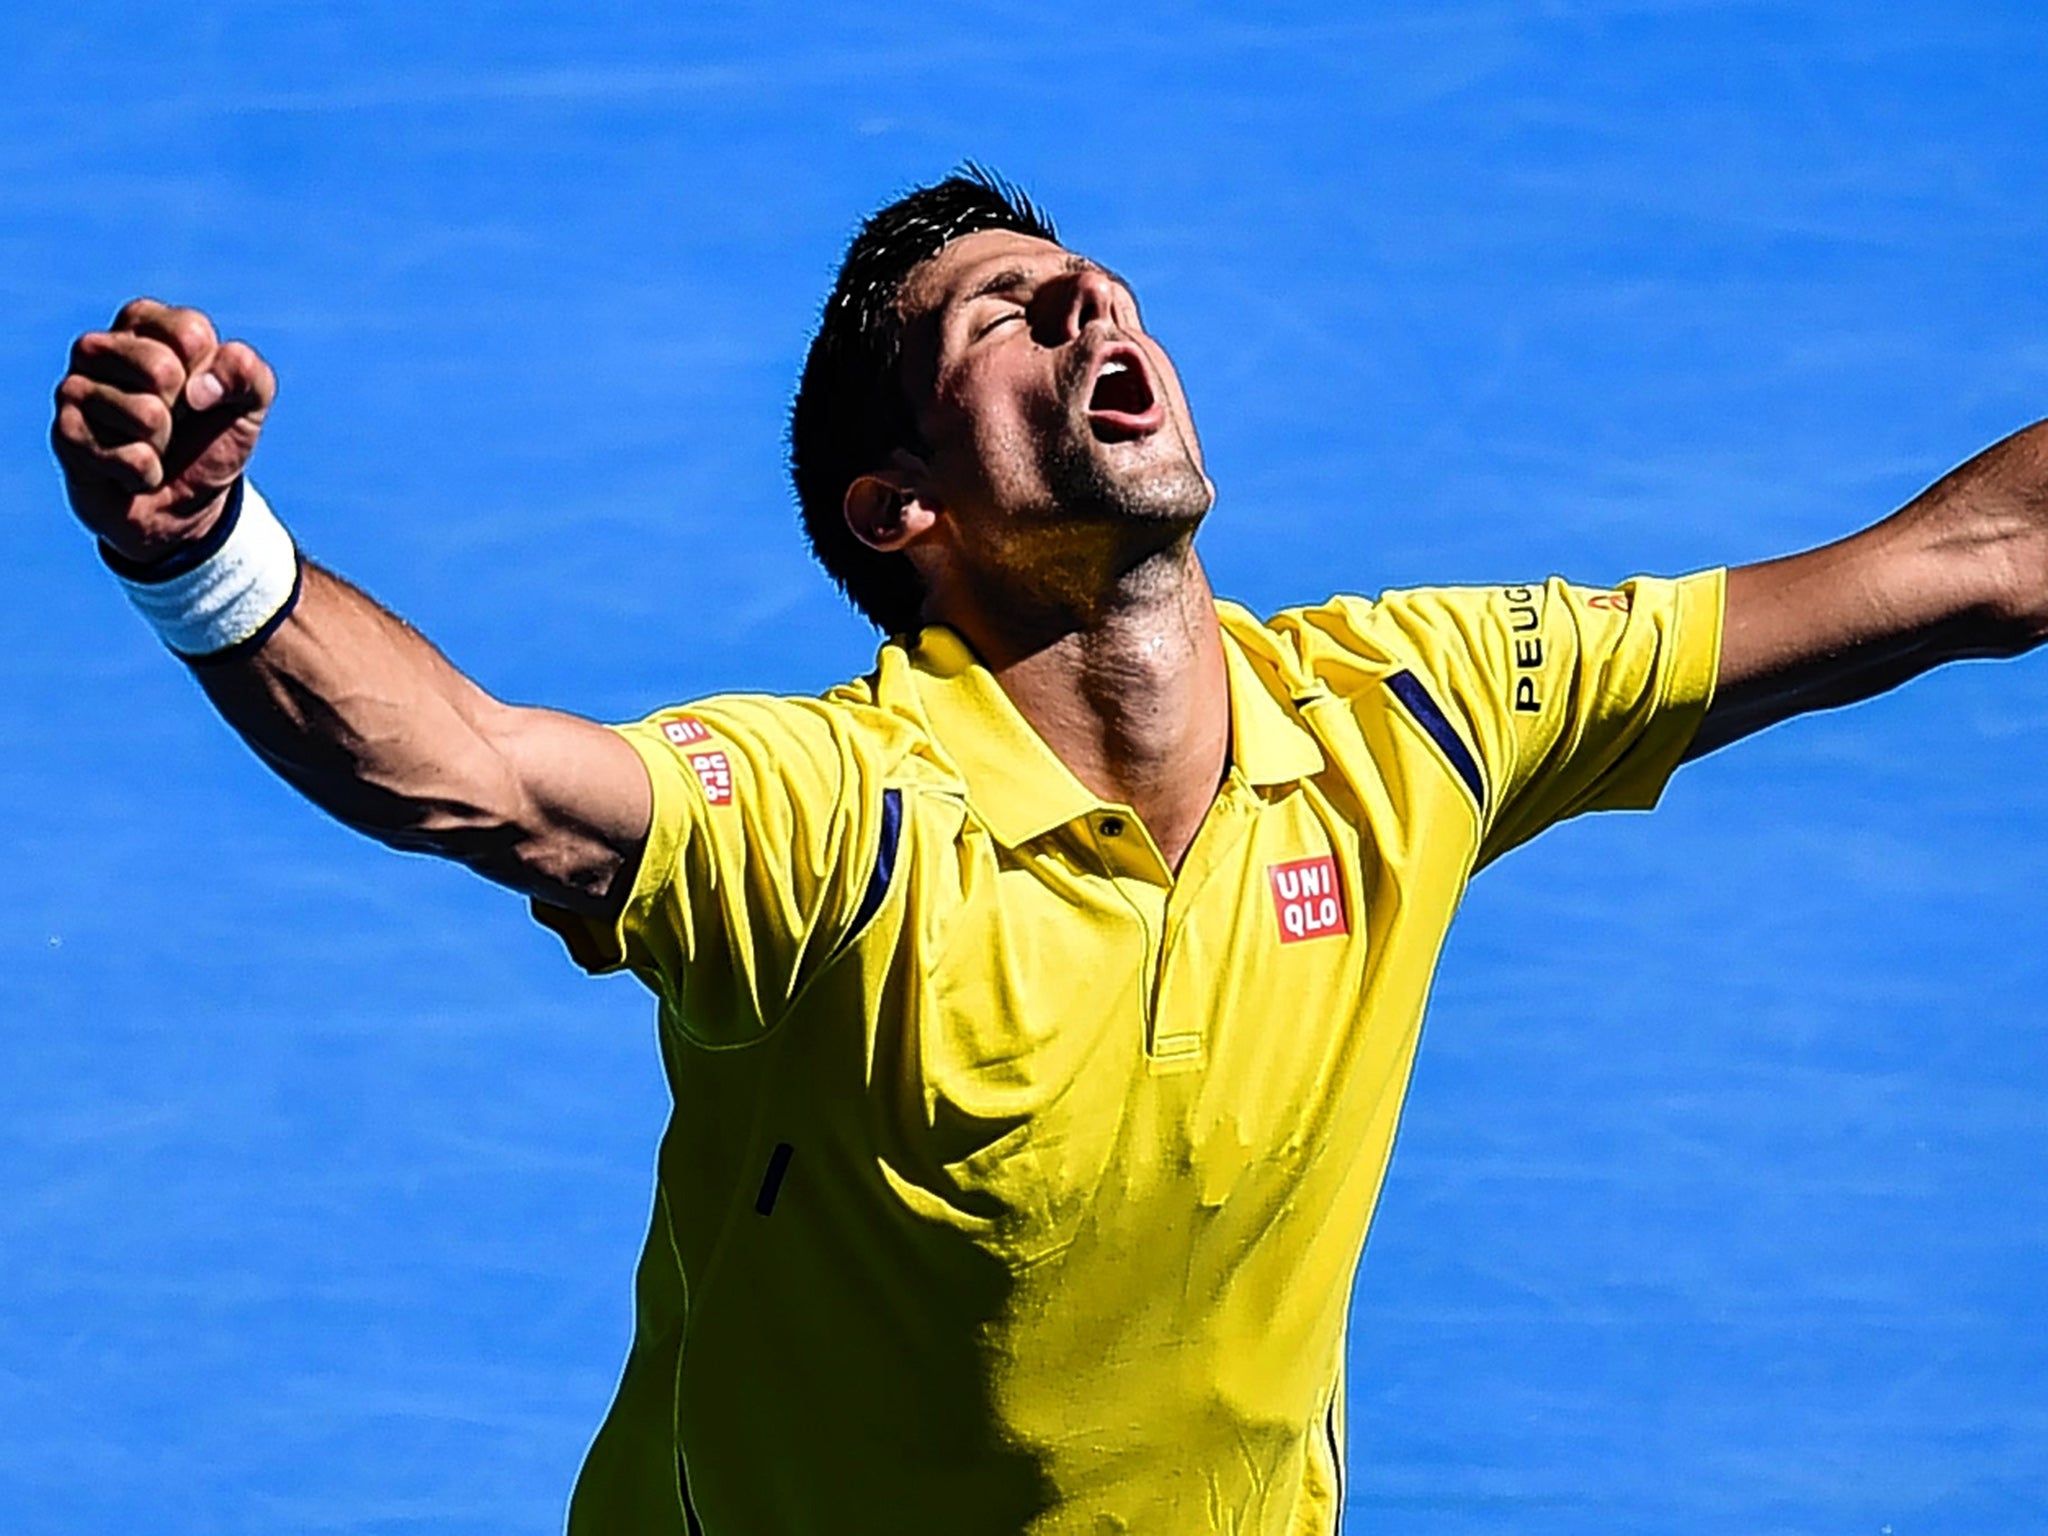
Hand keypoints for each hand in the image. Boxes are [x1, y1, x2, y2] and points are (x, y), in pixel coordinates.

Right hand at [51, 299, 276, 564]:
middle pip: (161, 369)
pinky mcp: (64, 433)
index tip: (202, 393)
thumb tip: (199, 388)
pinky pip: (131, 457)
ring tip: (150, 446)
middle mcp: (98, 347)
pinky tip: (130, 471)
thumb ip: (247, 372)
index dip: (213, 376)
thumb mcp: (251, 402)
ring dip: (162, 444)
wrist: (182, 505)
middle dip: (183, 410)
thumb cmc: (210, 439)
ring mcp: (74, 388)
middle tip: (174, 422)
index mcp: (143, 322)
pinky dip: (146, 473)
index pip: (191, 334)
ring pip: (145, 414)